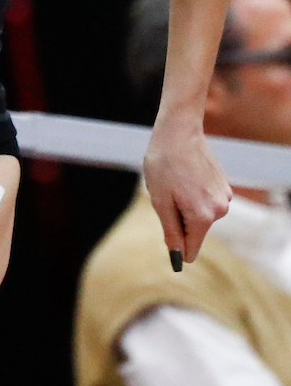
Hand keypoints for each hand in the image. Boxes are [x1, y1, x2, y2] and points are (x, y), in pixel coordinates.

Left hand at [143, 120, 231, 264]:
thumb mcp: (160, 200)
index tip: (167, 239)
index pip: (191, 249)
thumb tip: (178, 256)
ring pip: (200, 215)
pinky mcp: (225, 185)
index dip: (177, 248)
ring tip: (176, 182)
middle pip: (195, 231)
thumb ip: (171, 231)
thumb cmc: (164, 163)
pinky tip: (186, 175)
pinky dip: (195, 194)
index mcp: (202, 216)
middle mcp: (220, 210)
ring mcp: (225, 197)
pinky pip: (206, 201)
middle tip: (168, 195)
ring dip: (186, 206)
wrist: (179, 130)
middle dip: (179, 220)